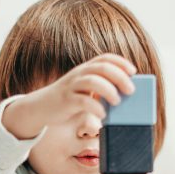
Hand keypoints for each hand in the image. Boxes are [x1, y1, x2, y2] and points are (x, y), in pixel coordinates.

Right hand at [1, 53, 136, 139]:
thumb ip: (98, 90)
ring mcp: (71, 87)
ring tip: (117, 102)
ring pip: (92, 81)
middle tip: (130, 90)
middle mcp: (78, 75)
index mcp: (84, 70)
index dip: (120, 62)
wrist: (40, 108)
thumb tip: (122, 96)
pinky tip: (103, 114)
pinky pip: (82, 101)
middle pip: (101, 68)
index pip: (104, 58)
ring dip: (109, 90)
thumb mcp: (82, 91)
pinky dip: (95, 107)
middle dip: (119, 77)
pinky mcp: (66, 101)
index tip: (133, 71)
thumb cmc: (67, 101)